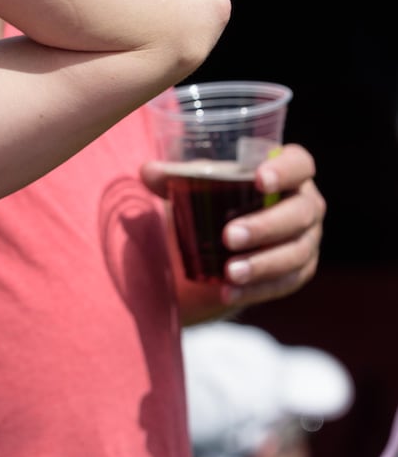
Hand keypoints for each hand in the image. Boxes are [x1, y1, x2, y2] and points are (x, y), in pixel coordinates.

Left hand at [143, 143, 324, 311]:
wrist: (217, 242)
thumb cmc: (214, 199)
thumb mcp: (195, 185)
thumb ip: (174, 177)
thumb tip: (149, 171)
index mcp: (287, 172)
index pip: (299, 164)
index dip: (285, 170)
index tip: (259, 180)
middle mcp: (305, 204)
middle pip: (299, 213)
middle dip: (265, 226)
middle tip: (229, 237)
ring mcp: (306, 239)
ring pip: (295, 253)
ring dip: (262, 264)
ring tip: (229, 272)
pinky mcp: (298, 271)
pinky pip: (285, 283)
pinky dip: (256, 289)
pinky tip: (229, 292)